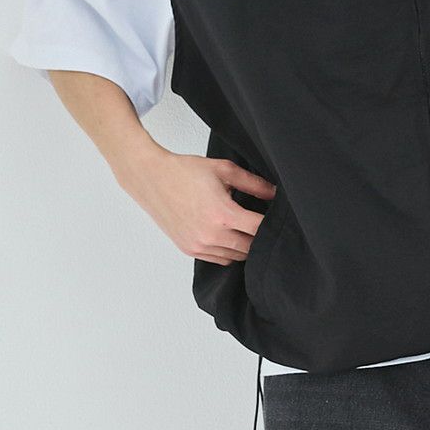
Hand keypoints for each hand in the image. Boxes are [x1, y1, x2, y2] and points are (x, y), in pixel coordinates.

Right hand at [118, 150, 276, 265]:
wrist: (153, 178)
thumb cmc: (186, 171)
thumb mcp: (224, 170)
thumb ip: (254, 184)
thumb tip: (275, 193)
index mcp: (222, 214)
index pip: (258, 229)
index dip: (271, 224)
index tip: (277, 217)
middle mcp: (210, 235)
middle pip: (250, 248)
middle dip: (259, 236)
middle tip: (262, 222)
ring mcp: (199, 245)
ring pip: (236, 257)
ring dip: (244, 245)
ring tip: (246, 227)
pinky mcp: (189, 249)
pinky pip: (219, 259)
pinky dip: (228, 251)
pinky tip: (229, 234)